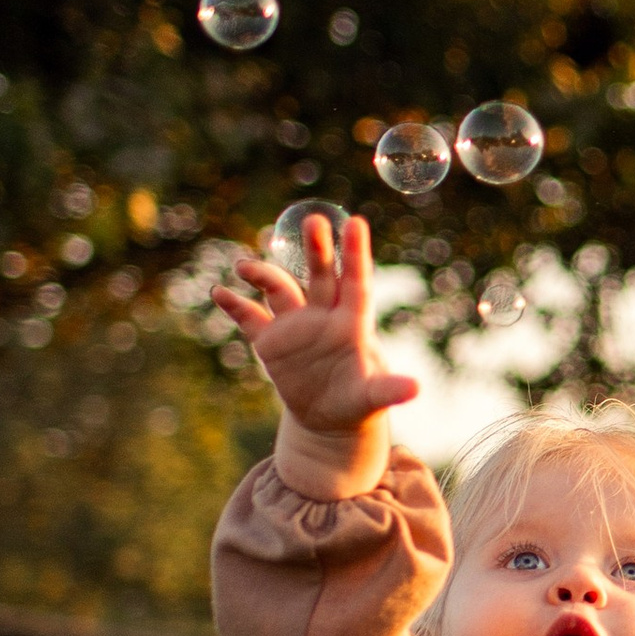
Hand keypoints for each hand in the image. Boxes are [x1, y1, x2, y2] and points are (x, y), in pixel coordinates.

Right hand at [214, 210, 418, 498]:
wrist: (328, 416)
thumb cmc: (357, 401)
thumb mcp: (372, 398)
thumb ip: (389, 390)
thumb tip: (415, 390)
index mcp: (352, 323)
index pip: (356, 282)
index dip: (356, 254)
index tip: (357, 223)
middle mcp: (323, 315)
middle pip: (321, 275)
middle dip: (317, 249)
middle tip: (315, 219)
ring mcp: (295, 324)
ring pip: (279, 289)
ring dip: (263, 275)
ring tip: (243, 266)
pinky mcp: (270, 340)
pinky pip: (249, 317)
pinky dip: (234, 305)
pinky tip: (219, 293)